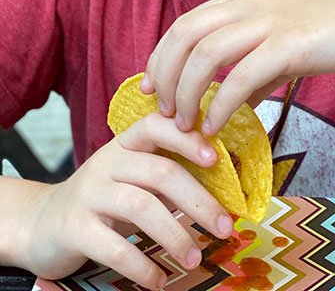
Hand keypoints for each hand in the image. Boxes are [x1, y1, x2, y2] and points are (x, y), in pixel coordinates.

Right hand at [24, 113, 232, 288]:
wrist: (43, 223)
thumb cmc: (104, 199)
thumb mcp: (133, 178)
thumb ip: (166, 176)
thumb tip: (222, 194)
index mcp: (126, 145)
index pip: (157, 127)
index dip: (187, 139)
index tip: (215, 159)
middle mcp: (108, 162)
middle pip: (161, 172)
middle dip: (199, 201)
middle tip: (225, 228)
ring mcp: (89, 193)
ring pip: (142, 207)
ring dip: (175, 235)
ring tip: (194, 258)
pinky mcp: (74, 227)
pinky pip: (114, 247)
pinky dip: (141, 265)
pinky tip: (158, 280)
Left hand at [143, 0, 334, 133]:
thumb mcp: (287, 43)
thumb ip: (257, 67)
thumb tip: (237, 100)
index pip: (185, 23)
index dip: (161, 56)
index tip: (152, 87)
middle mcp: (250, 3)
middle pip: (185, 35)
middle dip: (165, 75)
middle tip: (163, 111)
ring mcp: (270, 21)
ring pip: (206, 55)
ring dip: (188, 94)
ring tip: (186, 124)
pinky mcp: (291, 45)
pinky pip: (241, 77)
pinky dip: (221, 104)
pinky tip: (217, 125)